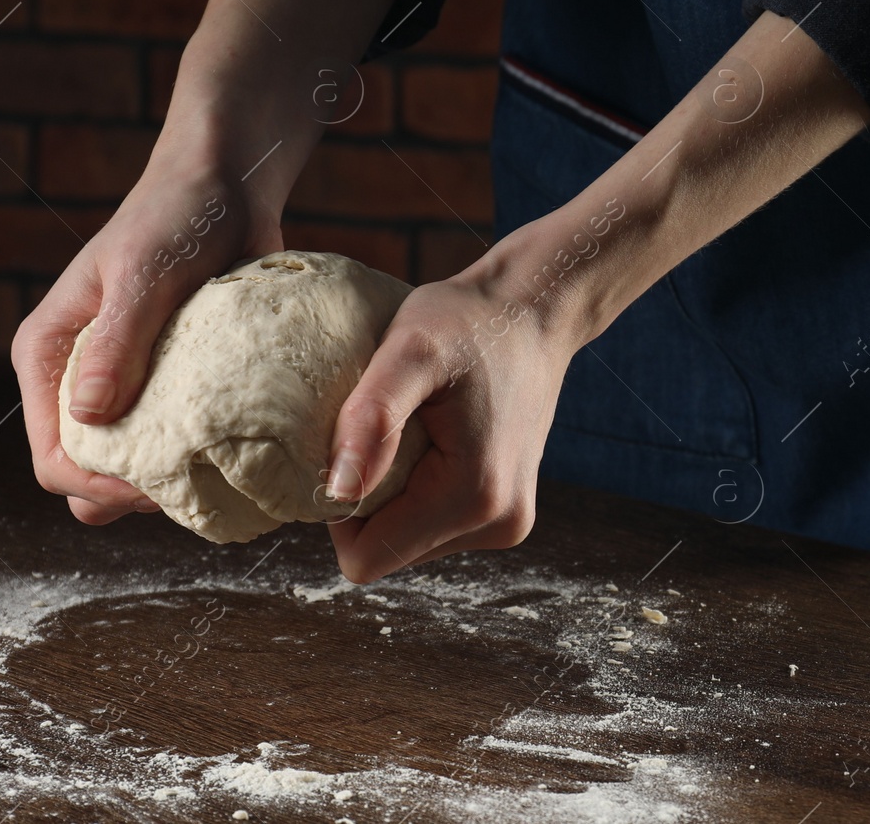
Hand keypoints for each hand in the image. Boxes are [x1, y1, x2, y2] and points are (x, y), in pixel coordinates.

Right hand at [11, 0, 394, 526]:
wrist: (226, 183)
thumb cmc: (177, 216)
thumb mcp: (145, 275)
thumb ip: (117, 341)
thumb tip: (92, 418)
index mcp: (48, 358)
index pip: (53, 459)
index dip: (99, 491)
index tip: (162, 492)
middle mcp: (79, 380)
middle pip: (92, 476)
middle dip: (136, 500)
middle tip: (204, 498)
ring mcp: (126, 386)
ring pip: (137, 466)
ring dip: (174, 487)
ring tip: (228, 492)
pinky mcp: (174, 384)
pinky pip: (180, 441)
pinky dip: (205, 459)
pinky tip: (248, 465)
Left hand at [323, 258, 579, 581]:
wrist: (532, 312)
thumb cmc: (468, 321)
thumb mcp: (411, 349)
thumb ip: (372, 418)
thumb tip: (338, 493)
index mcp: (472, 496)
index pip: (365, 557)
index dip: (337, 513)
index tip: (347, 449)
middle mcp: (498, 524)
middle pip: (387, 551)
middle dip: (366, 500)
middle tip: (379, 431)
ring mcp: (506, 524)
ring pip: (408, 542)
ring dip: (391, 494)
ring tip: (410, 430)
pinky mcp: (505, 514)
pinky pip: (433, 525)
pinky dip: (416, 490)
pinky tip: (429, 441)